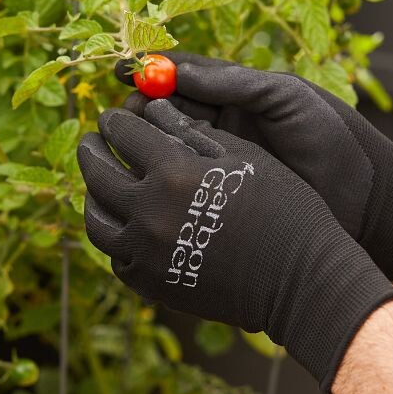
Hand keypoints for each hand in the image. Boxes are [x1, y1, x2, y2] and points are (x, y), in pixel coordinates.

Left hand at [78, 99, 392, 391]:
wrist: (301, 280)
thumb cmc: (283, 207)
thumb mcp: (242, 157)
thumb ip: (192, 133)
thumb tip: (155, 109)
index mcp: (173, 173)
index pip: (125, 135)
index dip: (115, 121)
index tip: (113, 117)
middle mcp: (149, 213)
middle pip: (99, 174)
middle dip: (92, 151)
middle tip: (92, 142)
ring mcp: (146, 254)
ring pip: (97, 220)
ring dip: (93, 195)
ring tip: (99, 183)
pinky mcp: (151, 284)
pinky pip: (115, 256)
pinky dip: (114, 235)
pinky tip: (123, 223)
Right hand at [117, 53, 392, 280]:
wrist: (366, 199)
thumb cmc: (333, 138)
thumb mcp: (285, 99)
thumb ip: (234, 82)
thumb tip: (172, 69)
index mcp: (236, 94)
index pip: (180, 76)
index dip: (151, 73)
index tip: (126, 73)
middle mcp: (221, 125)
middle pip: (162, 111)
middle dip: (140, 111)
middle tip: (125, 116)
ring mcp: (218, 161)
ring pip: (165, 147)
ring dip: (143, 145)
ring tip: (132, 146)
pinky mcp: (220, 196)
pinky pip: (180, 183)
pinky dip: (159, 178)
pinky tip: (145, 180)